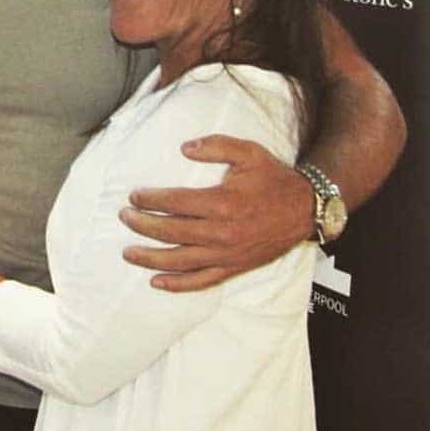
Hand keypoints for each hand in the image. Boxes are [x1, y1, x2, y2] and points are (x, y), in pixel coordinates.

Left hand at [119, 135, 314, 291]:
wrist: (305, 210)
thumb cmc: (273, 179)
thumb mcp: (249, 152)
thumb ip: (216, 146)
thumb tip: (184, 148)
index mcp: (221, 202)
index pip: (174, 202)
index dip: (150, 199)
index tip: (133, 196)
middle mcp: (220, 232)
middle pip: (170, 231)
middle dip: (142, 224)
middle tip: (124, 217)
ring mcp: (225, 255)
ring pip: (179, 260)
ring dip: (150, 257)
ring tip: (128, 251)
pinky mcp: (232, 268)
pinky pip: (200, 281)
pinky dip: (177, 284)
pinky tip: (156, 282)